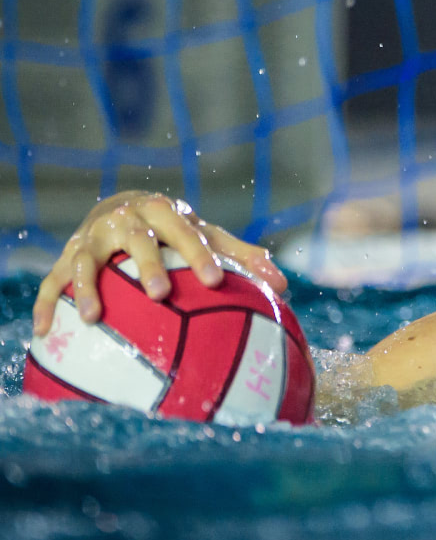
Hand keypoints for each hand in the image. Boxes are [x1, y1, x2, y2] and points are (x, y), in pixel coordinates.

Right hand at [32, 192, 287, 334]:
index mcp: (165, 213)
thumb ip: (243, 258)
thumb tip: (285, 286)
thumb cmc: (177, 230)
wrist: (123, 206)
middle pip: (137, 241)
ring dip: (87, 287)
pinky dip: (46, 305)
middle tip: (160, 294)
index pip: (186, 232)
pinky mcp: (68, 256)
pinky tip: (46, 333)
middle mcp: (126, 221)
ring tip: (92, 316)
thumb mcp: (207, 236)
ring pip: (87, 261)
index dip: (199, 255)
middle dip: (147, 265)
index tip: (215, 281)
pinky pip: (52, 282)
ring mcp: (93, 238)